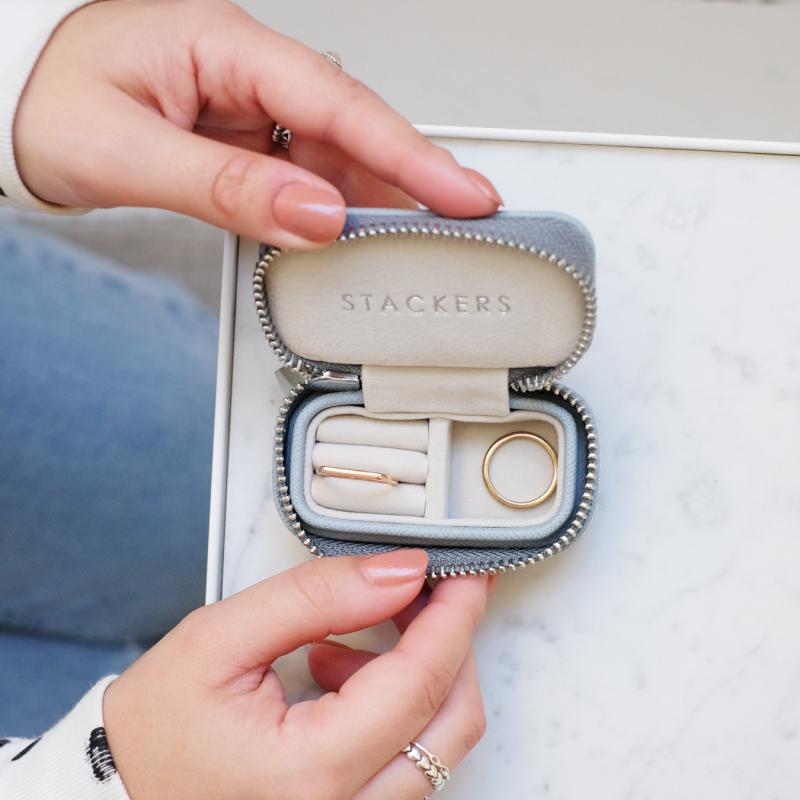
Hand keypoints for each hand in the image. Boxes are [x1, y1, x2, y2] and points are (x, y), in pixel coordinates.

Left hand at [14, 0, 501, 247]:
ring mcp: (247, 105)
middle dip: (409, 175)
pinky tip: (354, 230)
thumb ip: (227, 189)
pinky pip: (304, 171)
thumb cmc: (48, 101)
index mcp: (222, 45)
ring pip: (334, 153)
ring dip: (374, 197)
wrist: (14, 102)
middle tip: (464, 222)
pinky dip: (333, 206)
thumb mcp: (128, 152)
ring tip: (416, 237)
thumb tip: (315, 217)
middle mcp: (245, 70)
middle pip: (351, 125)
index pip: (336, 101)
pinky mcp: (243, 138)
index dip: (407, 151)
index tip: (460, 192)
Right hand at [104, 550, 489, 799]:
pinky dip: (400, 703)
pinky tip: (344, 673)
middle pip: (451, 718)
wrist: (120, 792)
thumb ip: (316, 596)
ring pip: (440, 741)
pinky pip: (411, 757)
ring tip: (354, 638)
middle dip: (451, 640)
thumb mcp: (220, 639)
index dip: (454, 616)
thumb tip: (399, 570)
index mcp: (309, 772)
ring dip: (422, 670)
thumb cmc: (154, 728)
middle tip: (427, 588)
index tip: (467, 571)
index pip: (419, 682)